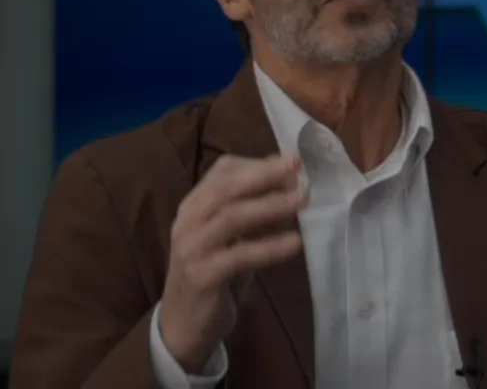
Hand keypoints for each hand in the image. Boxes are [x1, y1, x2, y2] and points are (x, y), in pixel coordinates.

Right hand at [160, 154, 308, 371]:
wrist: (183, 325)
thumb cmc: (214, 274)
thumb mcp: (233, 238)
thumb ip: (253, 212)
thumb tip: (290, 185)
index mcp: (193, 205)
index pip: (222, 171)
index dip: (257, 163)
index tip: (290, 162)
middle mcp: (188, 220)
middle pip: (227, 188)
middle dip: (265, 174)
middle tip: (298, 168)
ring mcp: (192, 248)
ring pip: (232, 217)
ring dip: (272, 205)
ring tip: (303, 200)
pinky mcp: (202, 276)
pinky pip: (240, 256)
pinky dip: (270, 247)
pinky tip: (295, 243)